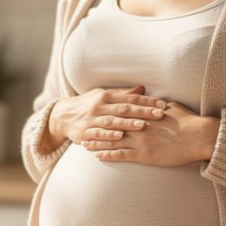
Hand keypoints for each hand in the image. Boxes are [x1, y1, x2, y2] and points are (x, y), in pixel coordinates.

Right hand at [46, 85, 167, 147]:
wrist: (62, 115)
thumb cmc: (88, 104)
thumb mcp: (104, 96)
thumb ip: (123, 94)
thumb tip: (142, 88)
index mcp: (107, 96)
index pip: (131, 98)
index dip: (147, 101)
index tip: (163, 104)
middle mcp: (100, 106)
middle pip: (124, 108)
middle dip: (143, 111)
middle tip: (160, 114)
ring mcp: (92, 119)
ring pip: (112, 121)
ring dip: (127, 123)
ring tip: (142, 125)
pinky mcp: (84, 132)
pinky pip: (98, 133)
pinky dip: (108, 135)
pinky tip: (119, 136)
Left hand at [81, 102, 219, 166]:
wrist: (199, 136)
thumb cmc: (188, 121)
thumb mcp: (172, 108)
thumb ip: (159, 105)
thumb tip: (155, 101)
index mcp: (144, 113)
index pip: (120, 113)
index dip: (106, 115)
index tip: (95, 115)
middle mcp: (139, 126)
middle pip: (111, 127)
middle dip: (96, 129)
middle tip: (82, 130)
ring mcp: (140, 141)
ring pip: (112, 142)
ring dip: (97, 144)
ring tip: (85, 145)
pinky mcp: (145, 155)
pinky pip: (122, 156)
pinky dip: (108, 156)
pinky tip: (99, 157)